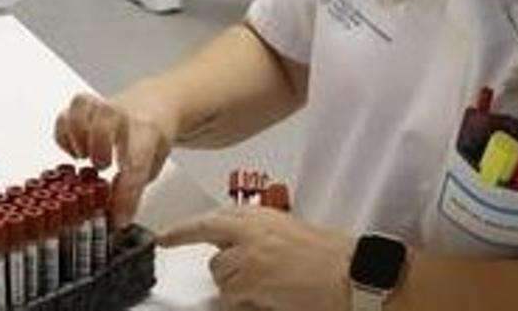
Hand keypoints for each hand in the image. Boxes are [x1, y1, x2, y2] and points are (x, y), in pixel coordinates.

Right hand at [53, 90, 176, 226]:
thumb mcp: (151, 165)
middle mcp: (123, 115)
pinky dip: (64, 135)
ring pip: (82, 106)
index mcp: (148, 132)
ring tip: (83, 156)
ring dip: (77, 135)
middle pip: (107, 117)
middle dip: (99, 144)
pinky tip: (75, 151)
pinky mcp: (83, 110)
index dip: (126, 195)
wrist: (154, 106)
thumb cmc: (151, 138)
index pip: (136, 163)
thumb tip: (115, 217)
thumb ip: (133, 189)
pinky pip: (65, 115)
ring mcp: (102, 108)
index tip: (119, 217)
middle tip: (101, 165)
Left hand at [160, 207, 352, 310]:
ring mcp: (246, 257)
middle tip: (241, 270)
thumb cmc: (332, 257)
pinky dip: (247, 304)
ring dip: (239, 288)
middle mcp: (247, 231)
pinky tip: (272, 300)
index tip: (164, 237)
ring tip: (273, 289)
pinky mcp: (248, 282)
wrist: (353, 275)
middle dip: (225, 266)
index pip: (211, 219)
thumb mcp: (290, 233)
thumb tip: (240, 253)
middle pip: (212, 250)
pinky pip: (233, 299)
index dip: (184, 230)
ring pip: (221, 277)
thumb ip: (260, 238)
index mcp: (259, 215)